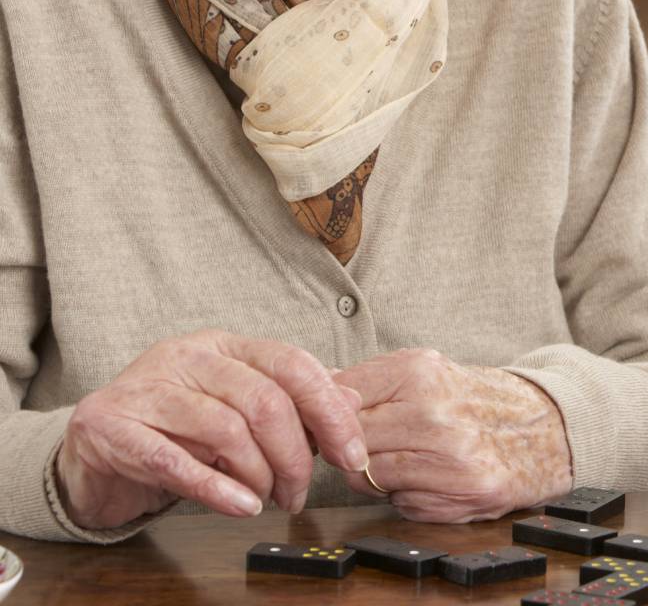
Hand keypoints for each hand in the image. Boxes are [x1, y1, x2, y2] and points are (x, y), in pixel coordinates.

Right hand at [55, 329, 366, 529]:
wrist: (91, 449)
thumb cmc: (172, 428)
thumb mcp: (233, 405)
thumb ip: (289, 400)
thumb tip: (350, 397)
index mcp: (222, 345)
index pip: (290, 364)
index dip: (329, 410)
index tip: (353, 454)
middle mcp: (186, 357)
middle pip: (264, 400)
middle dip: (295, 455)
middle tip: (297, 493)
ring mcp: (147, 388)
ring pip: (226, 429)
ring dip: (259, 475)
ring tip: (265, 500)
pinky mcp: (114, 428)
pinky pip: (174, 461)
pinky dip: (217, 489)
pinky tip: (241, 505)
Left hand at [334, 347, 571, 522]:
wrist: (542, 427)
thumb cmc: (471, 398)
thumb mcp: (423, 369)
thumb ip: (369, 379)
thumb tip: (316, 386)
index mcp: (418, 373)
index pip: (340, 398)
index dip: (326, 414)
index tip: (326, 420)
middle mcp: (433, 413)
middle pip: (350, 442)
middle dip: (349, 447)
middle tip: (366, 443)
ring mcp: (450, 457)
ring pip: (370, 477)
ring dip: (374, 474)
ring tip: (400, 458)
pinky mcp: (464, 494)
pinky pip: (402, 503)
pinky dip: (405, 495)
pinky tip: (427, 477)